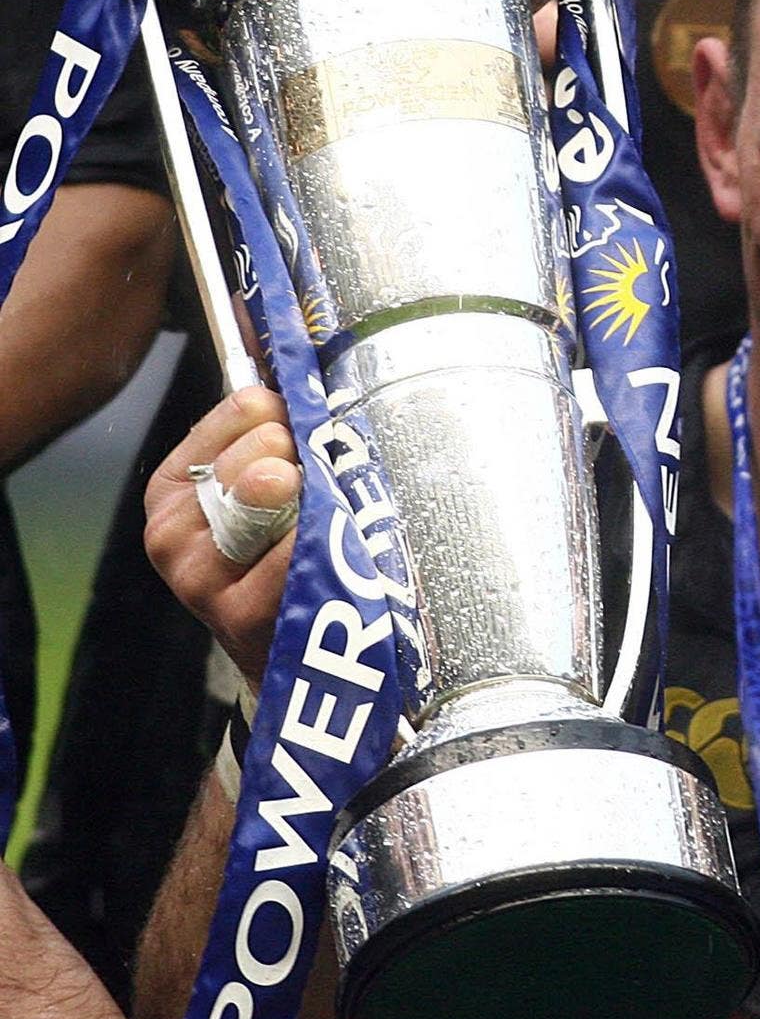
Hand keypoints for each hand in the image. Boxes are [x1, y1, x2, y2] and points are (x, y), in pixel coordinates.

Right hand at [142, 386, 299, 687]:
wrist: (289, 652)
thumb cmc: (285, 560)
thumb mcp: (265, 490)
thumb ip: (275, 433)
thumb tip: (295, 366)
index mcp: (174, 486)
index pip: (248, 407)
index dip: (295, 421)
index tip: (304, 450)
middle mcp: (170, 528)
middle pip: (266, 446)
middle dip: (307, 464)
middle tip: (317, 502)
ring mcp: (197, 574)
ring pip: (276, 489)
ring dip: (318, 503)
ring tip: (325, 530)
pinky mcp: (237, 612)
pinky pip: (299, 546)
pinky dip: (327, 544)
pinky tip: (330, 560)